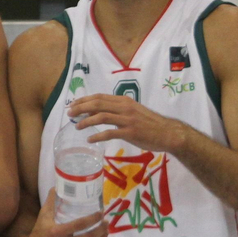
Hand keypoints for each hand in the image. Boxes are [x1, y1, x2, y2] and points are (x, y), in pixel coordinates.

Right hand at [21, 189, 107, 236]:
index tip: (101, 213)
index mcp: (56, 232)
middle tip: (106, 223)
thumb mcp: (43, 217)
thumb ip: (50, 202)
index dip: (93, 219)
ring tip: (106, 233)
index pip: (80, 224)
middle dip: (101, 230)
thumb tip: (57, 187)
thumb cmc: (38, 234)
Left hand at [69, 94, 190, 154]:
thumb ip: (118, 111)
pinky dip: (97, 135)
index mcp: (124, 101)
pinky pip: (110, 133)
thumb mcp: (134, 112)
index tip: (73, 104)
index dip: (84, 100)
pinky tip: (90, 139)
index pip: (100, 97)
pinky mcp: (130, 132)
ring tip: (77, 127)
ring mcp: (127, 120)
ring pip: (101, 117)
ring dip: (86, 121)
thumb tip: (100, 113)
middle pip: (97, 104)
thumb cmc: (150, 124)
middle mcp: (125, 107)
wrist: (168, 133)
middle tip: (69, 114)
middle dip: (81, 108)